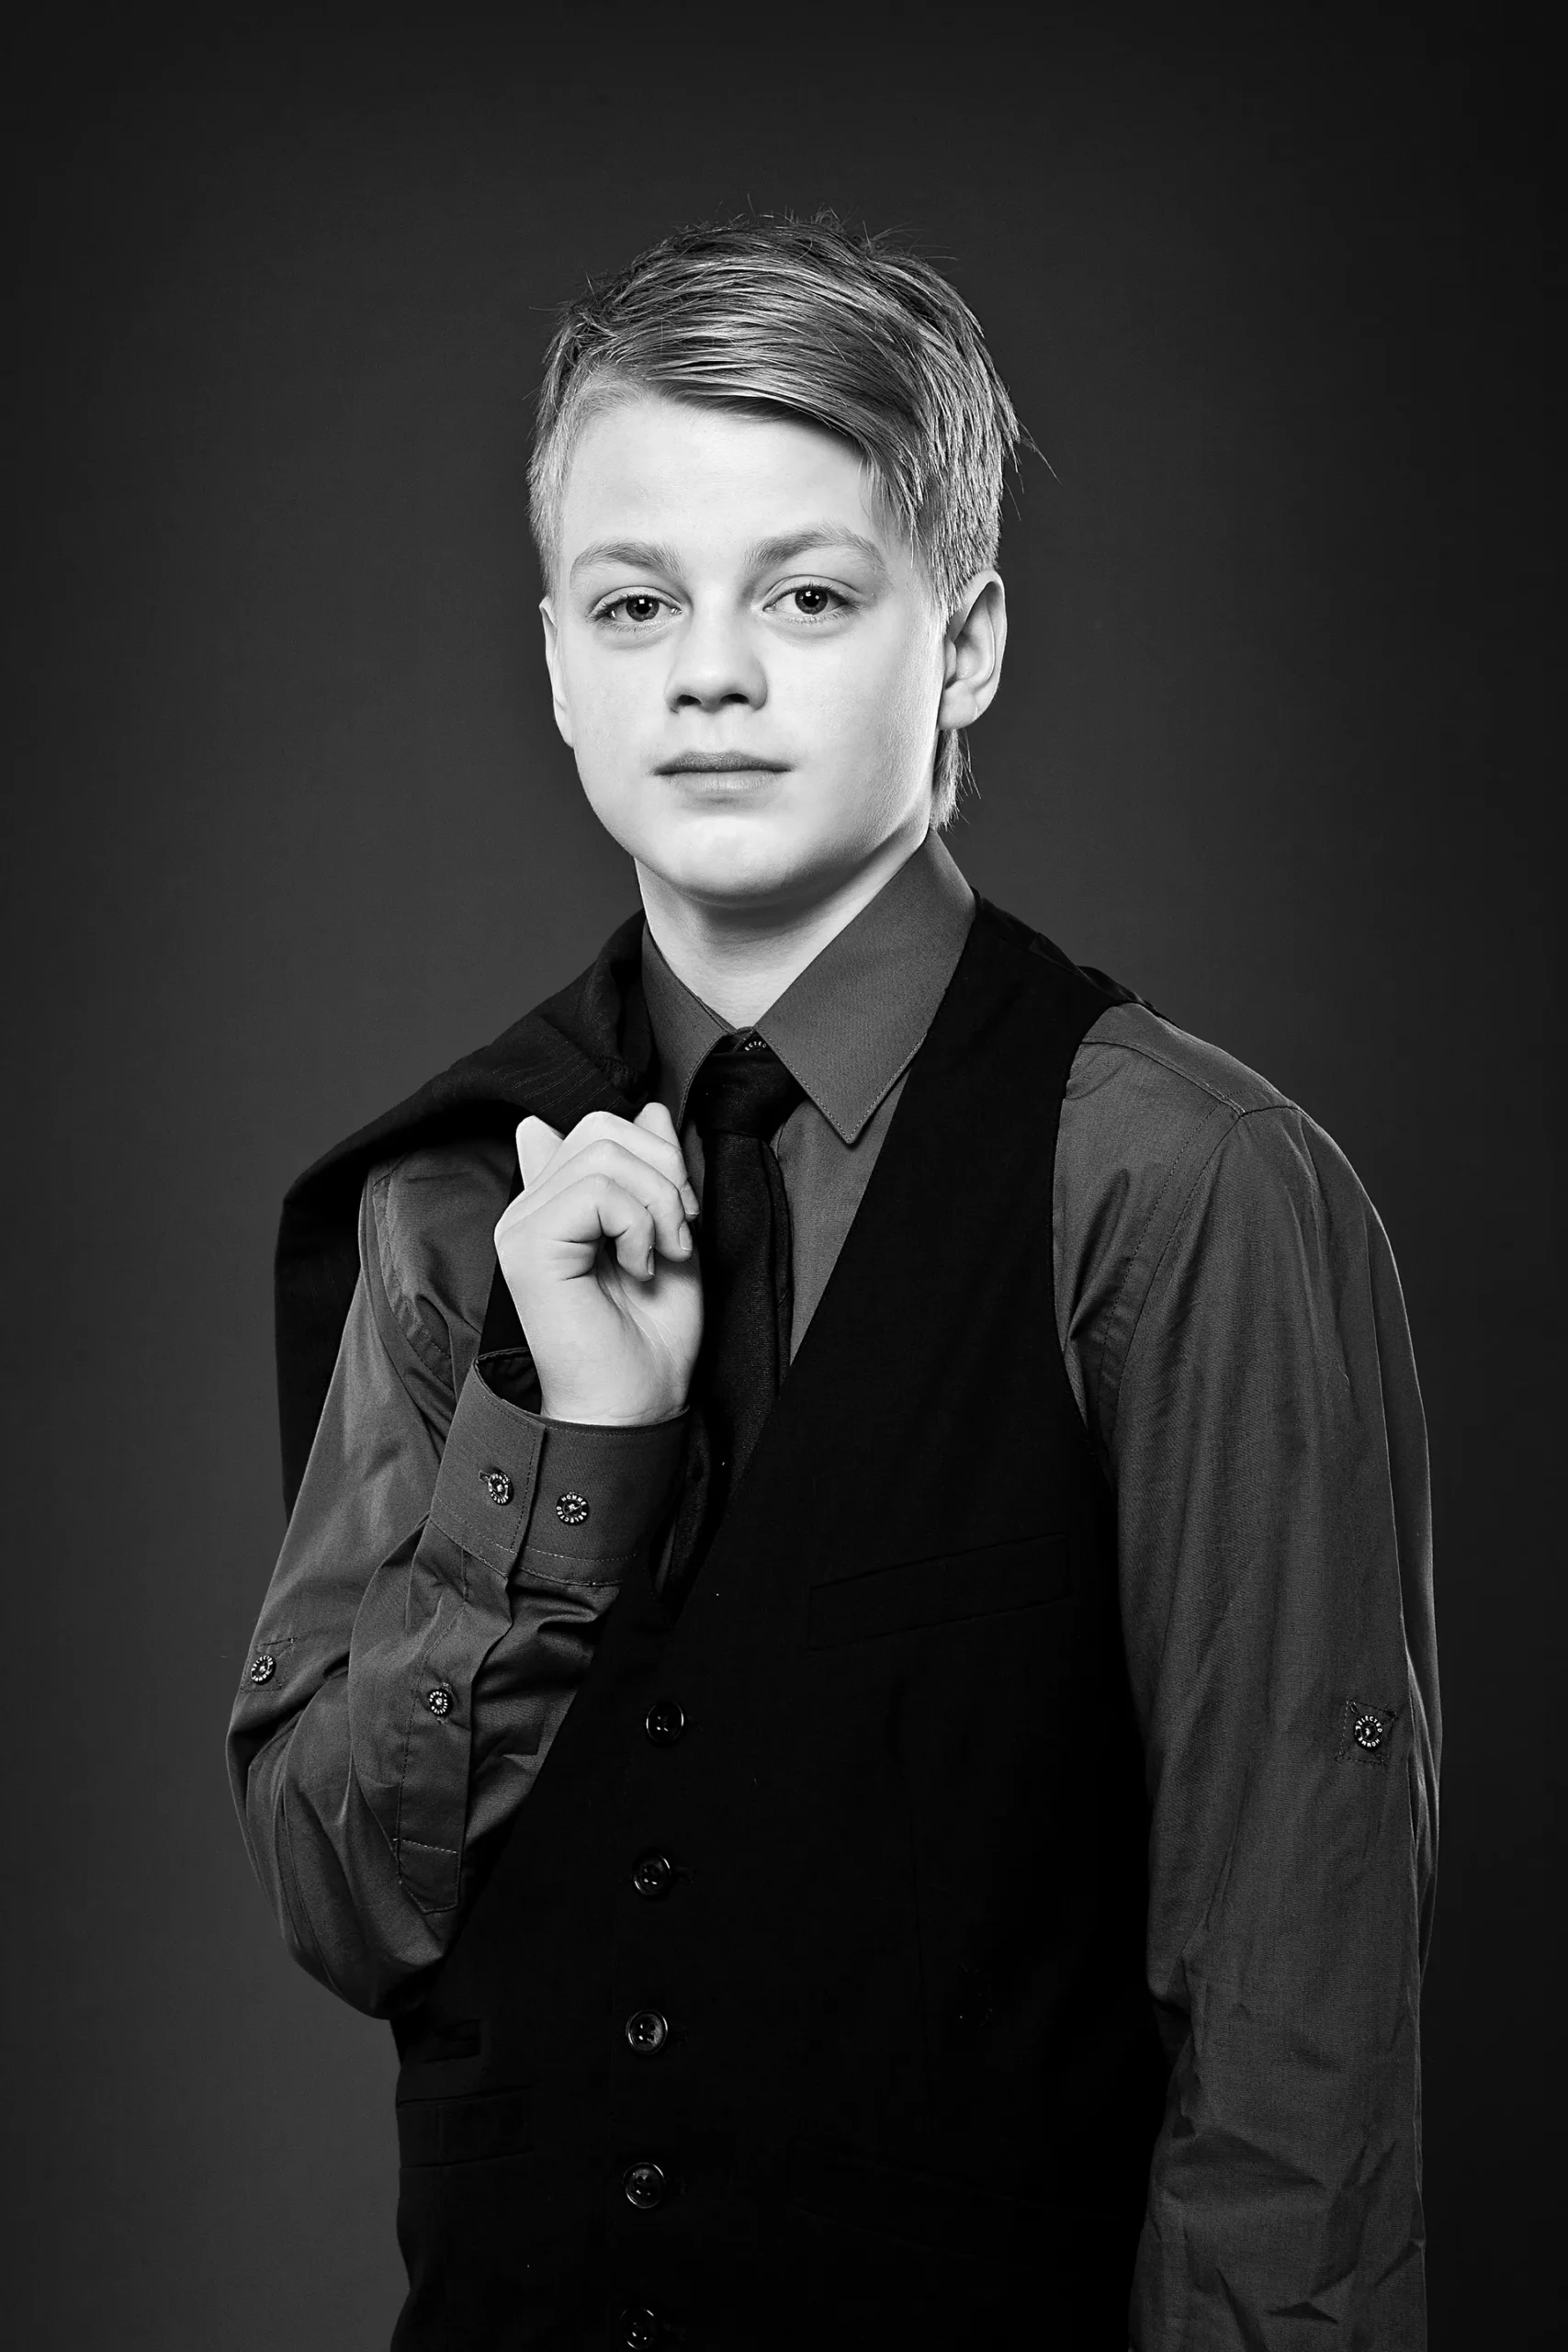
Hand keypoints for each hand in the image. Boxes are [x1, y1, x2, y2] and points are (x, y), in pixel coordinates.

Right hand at [494, 1103, 702, 1425]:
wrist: (636, 1404)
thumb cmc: (651, 1336)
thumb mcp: (670, 1231)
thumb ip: (655, 1171)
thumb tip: (647, 1107)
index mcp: (557, 1202)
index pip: (601, 1128)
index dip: (656, 1153)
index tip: (678, 1215)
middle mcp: (530, 1207)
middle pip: (602, 1128)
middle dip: (663, 1172)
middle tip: (680, 1233)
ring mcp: (521, 1224)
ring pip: (602, 1153)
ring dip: (658, 1203)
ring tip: (663, 1254)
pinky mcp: (527, 1245)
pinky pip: (595, 1190)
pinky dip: (639, 1224)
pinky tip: (640, 1267)